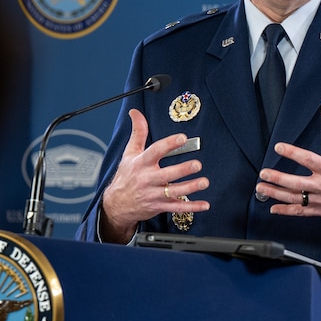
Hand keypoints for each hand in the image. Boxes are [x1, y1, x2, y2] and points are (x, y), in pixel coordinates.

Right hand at [99, 108, 209, 241]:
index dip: (168, 144)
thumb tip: (135, 112)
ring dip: (190, 187)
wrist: (117, 204)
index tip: (182, 138)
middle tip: (197, 164)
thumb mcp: (129, 153)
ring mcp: (154, 194)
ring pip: (174, 191)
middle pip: (167, 174)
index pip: (155, 151)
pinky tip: (204, 204)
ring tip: (204, 182)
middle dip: (182, 169)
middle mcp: (148, 179)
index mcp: (141, 163)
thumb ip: (138, 132)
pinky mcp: (160, 206)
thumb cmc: (126, 176)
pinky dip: (191, 206)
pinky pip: (177, 207)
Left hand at [256, 111, 320, 224]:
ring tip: (261, 189)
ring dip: (276, 194)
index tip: (279, 147)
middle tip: (263, 173)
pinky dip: (287, 211)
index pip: (308, 160)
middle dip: (277, 178)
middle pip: (295, 183)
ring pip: (294, 198)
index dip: (292, 153)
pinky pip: (302, 212)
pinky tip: (274, 209)